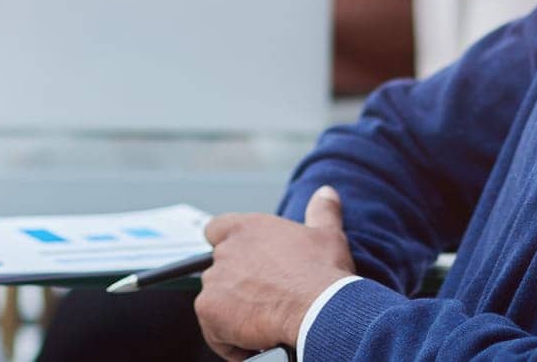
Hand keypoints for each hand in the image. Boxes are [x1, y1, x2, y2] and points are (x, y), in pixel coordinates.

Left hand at [194, 186, 355, 361]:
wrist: (318, 308)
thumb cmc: (323, 273)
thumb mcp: (327, 235)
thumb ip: (322, 211)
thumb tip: (326, 192)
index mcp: (247, 228)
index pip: (216, 229)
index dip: (225, 247)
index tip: (243, 264)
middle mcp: (225, 250)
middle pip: (219, 271)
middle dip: (236, 287)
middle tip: (264, 301)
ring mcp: (214, 280)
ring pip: (216, 302)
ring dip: (233, 314)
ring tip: (264, 325)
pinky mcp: (209, 309)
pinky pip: (214, 331)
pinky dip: (231, 341)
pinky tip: (256, 342)